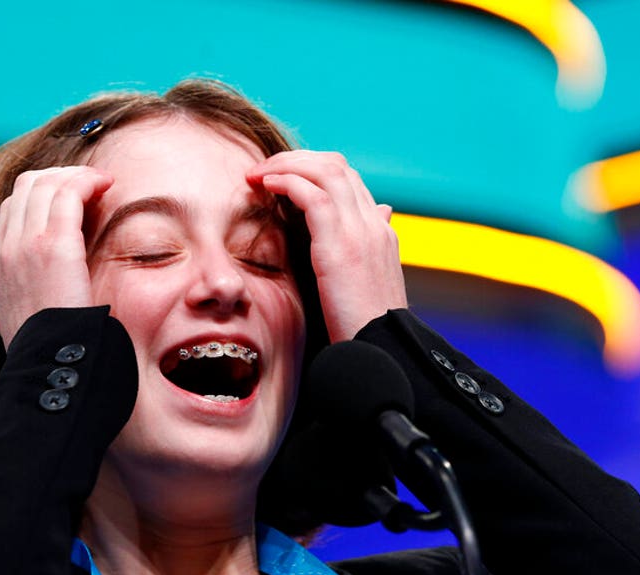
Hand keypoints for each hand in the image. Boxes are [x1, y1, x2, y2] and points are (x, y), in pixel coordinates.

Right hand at [0, 166, 113, 348]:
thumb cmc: (41, 350)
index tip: (72, 198)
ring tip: (100, 182)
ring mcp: (28, 244)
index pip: (12, 209)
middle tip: (90, 183)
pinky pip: (68, 193)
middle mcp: (8, 249)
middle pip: (26, 187)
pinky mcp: (54, 244)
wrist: (50, 366)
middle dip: (59, 176)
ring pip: (45, 183)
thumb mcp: (8, 324)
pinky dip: (87, 181)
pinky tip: (105, 186)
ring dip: (76, 175)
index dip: (42, 194)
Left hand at [247, 151, 406, 341]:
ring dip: (286, 164)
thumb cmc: (365, 327)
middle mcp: (374, 223)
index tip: (283, 181)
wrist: (380, 350)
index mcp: (380, 232)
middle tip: (265, 170)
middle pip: (337, 166)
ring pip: (325, 170)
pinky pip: (311, 192)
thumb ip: (362, 252)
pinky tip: (266, 186)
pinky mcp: (340, 243)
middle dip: (297, 160)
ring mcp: (360, 230)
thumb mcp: (366, 284)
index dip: (314, 172)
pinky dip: (286, 180)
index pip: (349, 182)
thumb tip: (373, 221)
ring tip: (259, 174)